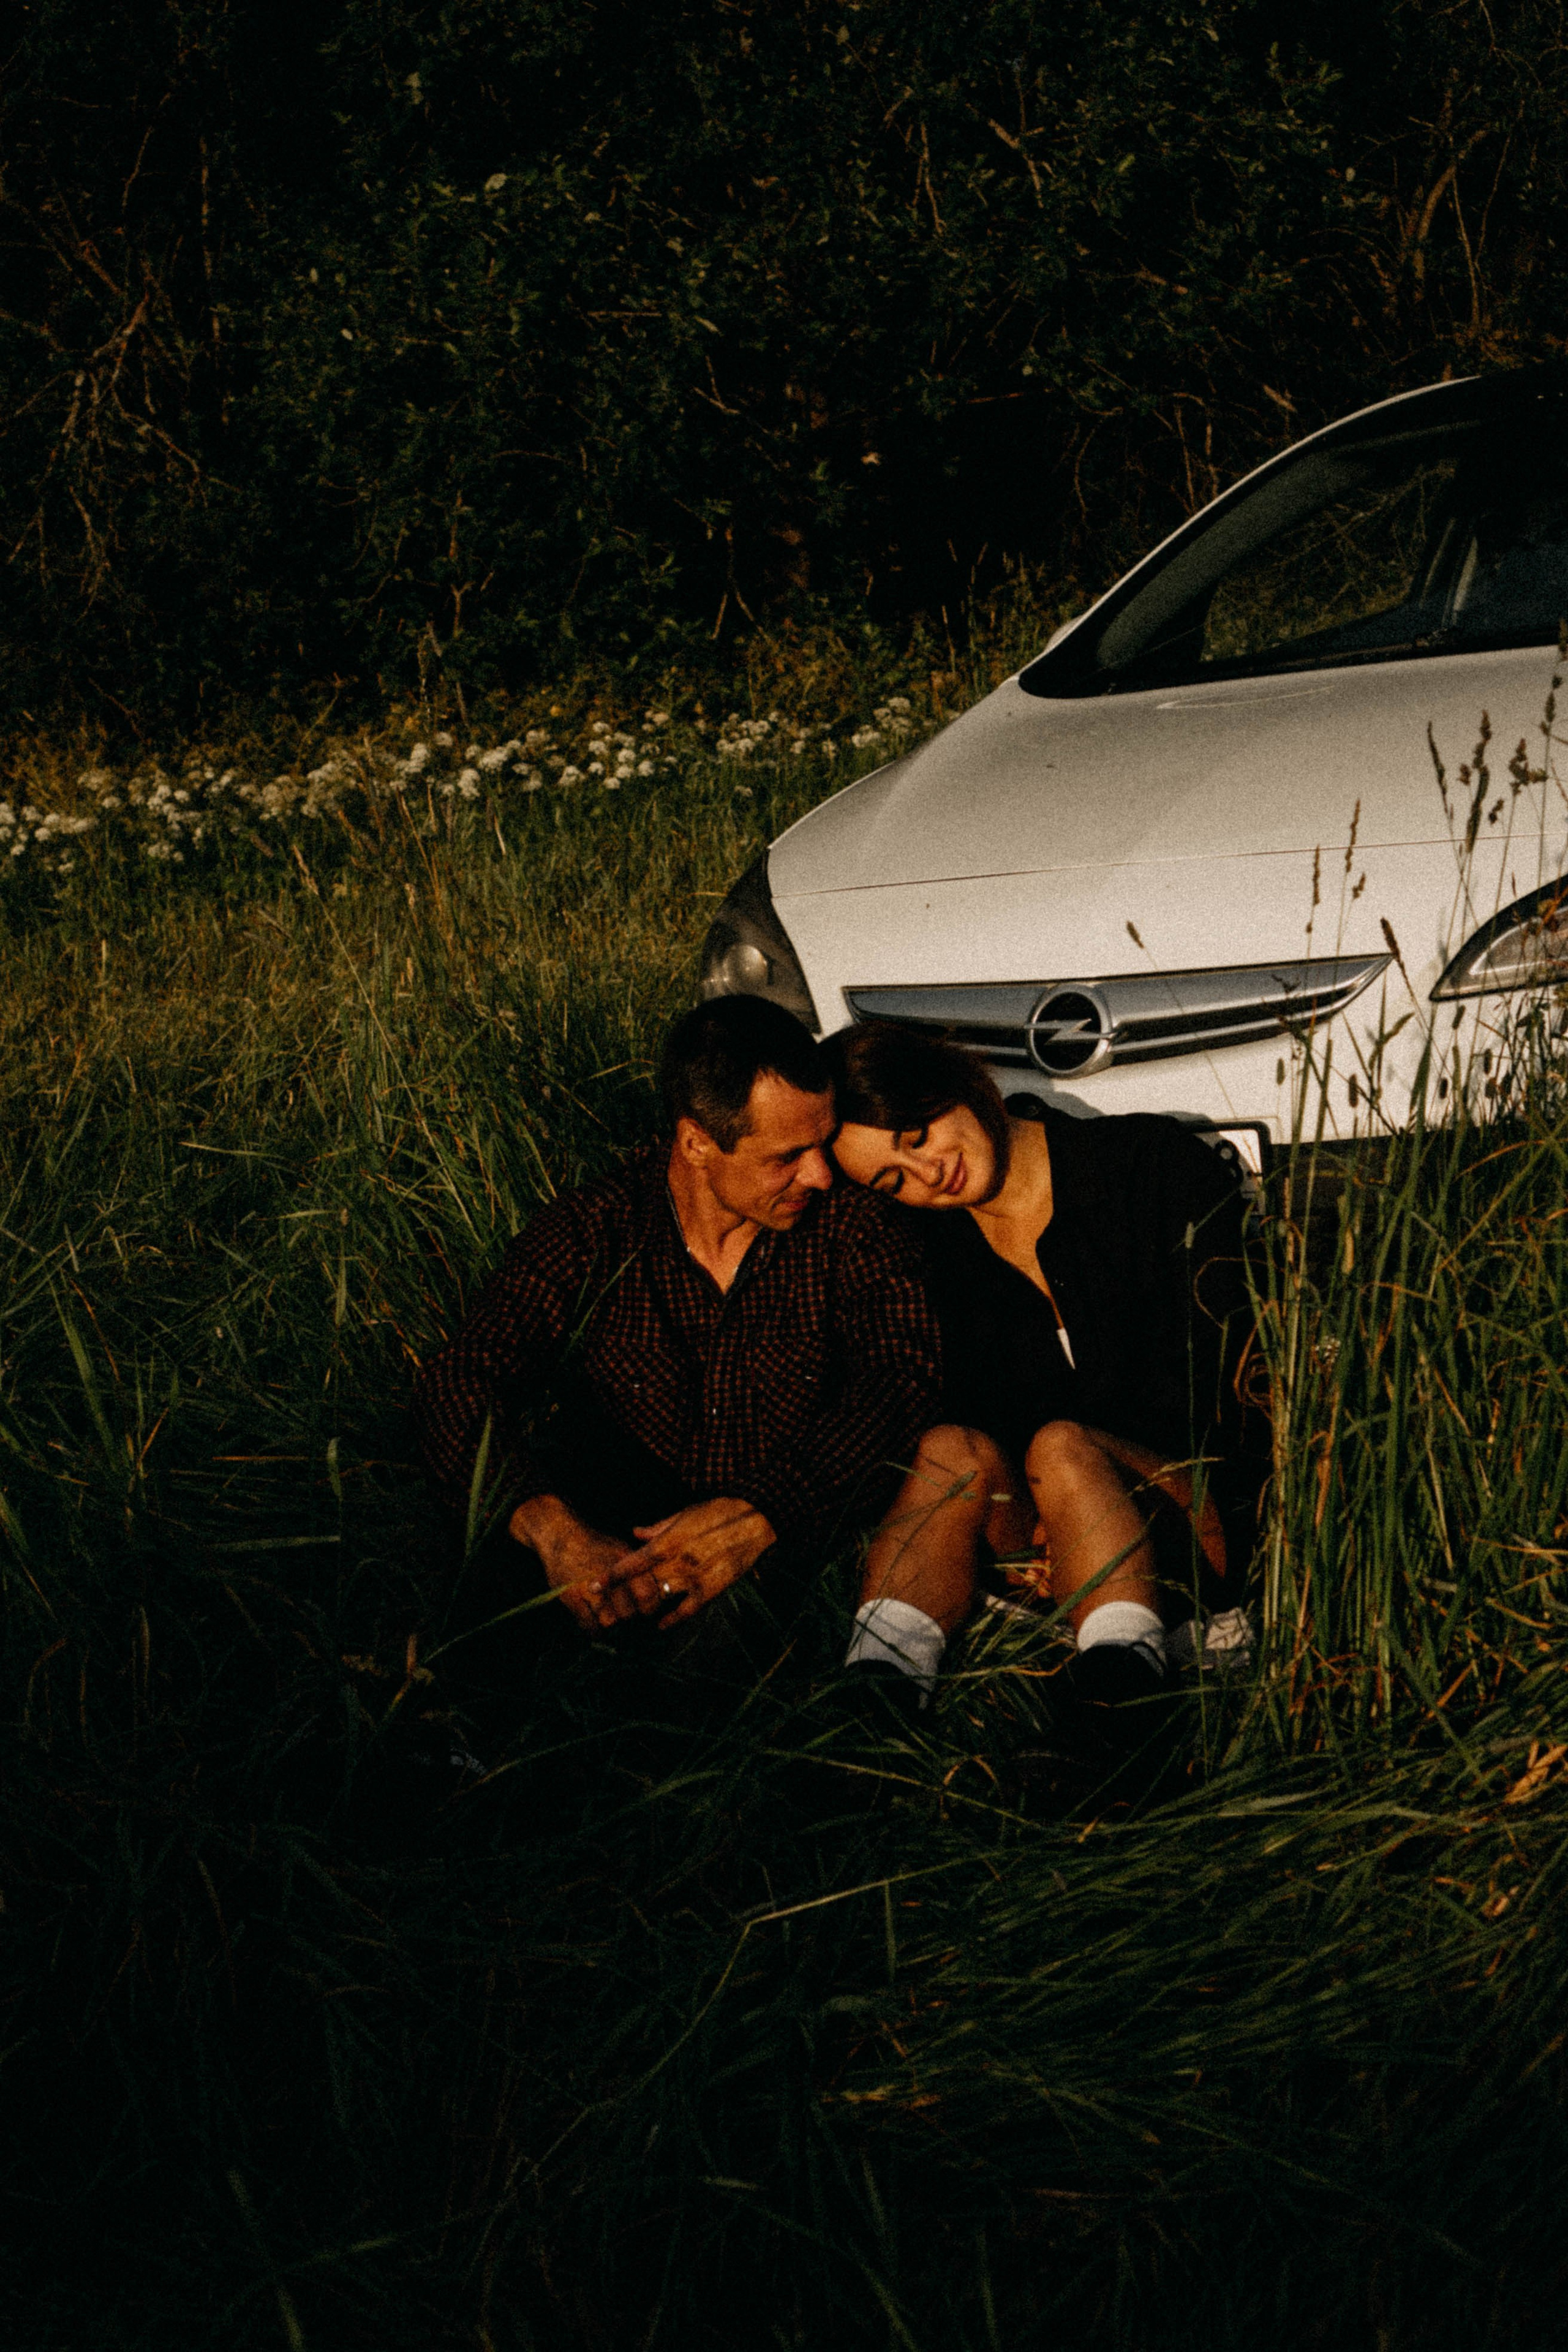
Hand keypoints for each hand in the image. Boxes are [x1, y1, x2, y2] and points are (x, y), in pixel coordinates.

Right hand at [508, 1494, 664, 1631]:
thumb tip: (652, 1592)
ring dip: (609, 1625)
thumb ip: (635, 1570)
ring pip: (609, 1621)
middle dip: (627, 1619)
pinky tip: (593, 1629)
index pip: (647, 1595)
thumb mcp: (620, 1549)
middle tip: (624, 1619)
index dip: (647, 1607)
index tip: (643, 1611)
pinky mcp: (572, 1596)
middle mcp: (611, 1575)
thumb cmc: (592, 1544)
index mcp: (626, 1563)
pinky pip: (588, 1624)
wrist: (560, 1534)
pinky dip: (592, 1631)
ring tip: (608, 1623)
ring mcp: (590, 1586)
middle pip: (629, 1612)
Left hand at [600, 1497, 776, 1628]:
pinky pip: (687, 1610)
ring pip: (660, 1599)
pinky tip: (660, 1625)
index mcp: (668, 1541)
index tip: (593, 1585)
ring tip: (628, 1615)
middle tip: (604, 1606)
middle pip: (640, 1585)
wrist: (754, 1519)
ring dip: (642, 1608)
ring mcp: (694, 1578)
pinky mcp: (711, 1589)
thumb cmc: (717, 1512)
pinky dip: (672, 1619)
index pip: (631, 1563)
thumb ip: (657, 1527)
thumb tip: (634, 1532)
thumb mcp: (684, 1514)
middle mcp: (677, 1562)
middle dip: (620, 1596)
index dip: (610, 1576)